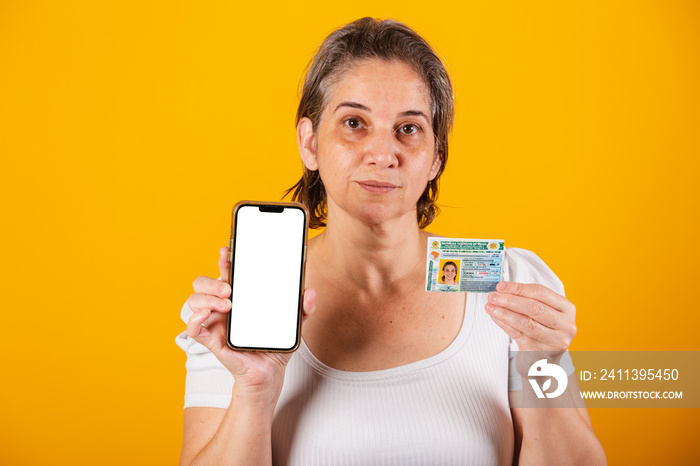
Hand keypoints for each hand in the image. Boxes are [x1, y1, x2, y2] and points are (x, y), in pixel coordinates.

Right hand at [185, 247, 315, 400]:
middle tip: (229, 288)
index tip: (227, 251)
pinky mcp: (212, 341)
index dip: (224, 260)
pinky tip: (205, 315)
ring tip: (226, 303)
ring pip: (194, 301)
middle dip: (211, 280)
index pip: (226, 273)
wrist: (269, 375)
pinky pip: (193, 328)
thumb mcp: (293, 326)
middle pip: (202, 284)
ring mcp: (215, 323)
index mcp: (239, 299)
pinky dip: (194, 319)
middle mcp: (223, 308)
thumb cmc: (274, 347)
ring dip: (206, 298)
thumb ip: (303, 310)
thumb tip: (311, 293)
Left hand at [485, 281, 575, 371]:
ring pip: (526, 322)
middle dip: (510, 300)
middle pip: (534, 308)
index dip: (519, 288)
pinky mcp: (540, 352)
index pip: (541, 293)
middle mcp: (565, 325)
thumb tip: (503, 289)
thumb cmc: (543, 332)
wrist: (545, 362)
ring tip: (490, 306)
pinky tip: (495, 317)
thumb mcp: (543, 313)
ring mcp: (554, 340)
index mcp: (567, 309)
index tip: (501, 286)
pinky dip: (504, 324)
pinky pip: (518, 335)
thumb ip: (527, 300)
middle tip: (493, 296)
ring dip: (504, 312)